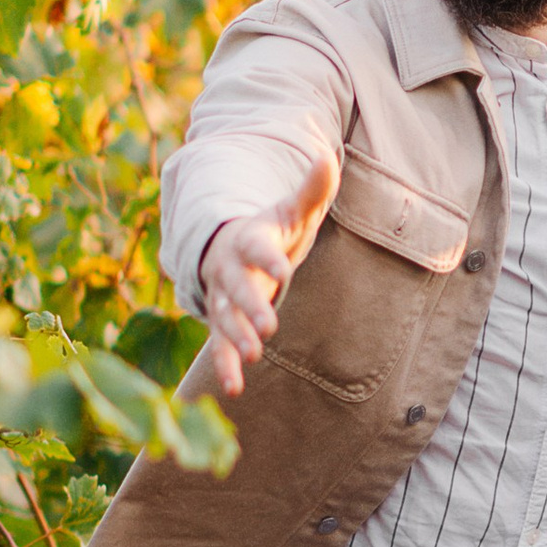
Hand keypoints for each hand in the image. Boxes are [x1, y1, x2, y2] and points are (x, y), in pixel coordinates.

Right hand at [199, 143, 340, 397]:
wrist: (229, 248)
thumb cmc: (269, 230)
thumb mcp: (291, 210)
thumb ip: (311, 189)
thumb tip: (327, 156)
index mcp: (248, 240)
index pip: (257, 247)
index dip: (268, 259)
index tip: (283, 270)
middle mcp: (230, 270)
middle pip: (237, 288)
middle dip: (250, 306)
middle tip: (270, 325)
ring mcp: (223, 299)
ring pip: (225, 319)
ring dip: (237, 337)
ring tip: (255, 356)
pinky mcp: (222, 324)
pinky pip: (219, 346)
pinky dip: (225, 367)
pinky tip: (233, 390)